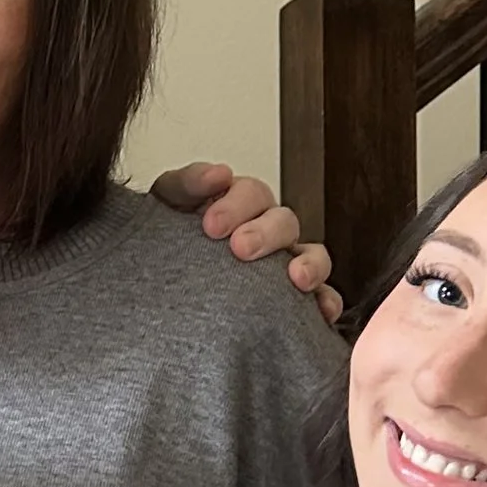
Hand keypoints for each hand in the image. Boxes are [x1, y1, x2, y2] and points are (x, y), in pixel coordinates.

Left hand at [151, 164, 341, 325]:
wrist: (158, 284)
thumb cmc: (167, 236)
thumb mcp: (169, 202)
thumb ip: (188, 183)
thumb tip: (218, 173)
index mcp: (240, 203)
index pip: (252, 194)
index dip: (236, 205)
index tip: (211, 226)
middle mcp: (268, 230)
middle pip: (284, 222)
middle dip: (266, 234)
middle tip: (240, 248)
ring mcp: (283, 264)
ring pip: (312, 255)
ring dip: (310, 264)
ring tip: (297, 279)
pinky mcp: (292, 299)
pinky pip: (322, 298)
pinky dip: (327, 303)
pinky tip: (322, 313)